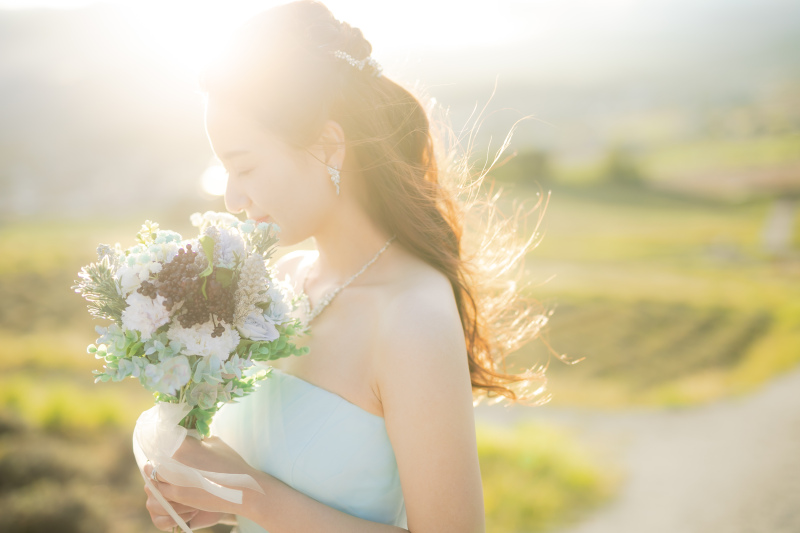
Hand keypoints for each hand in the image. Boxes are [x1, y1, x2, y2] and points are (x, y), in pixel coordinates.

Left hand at [143, 436, 262, 516]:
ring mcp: (175, 480)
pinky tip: (172, 485)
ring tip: (167, 473)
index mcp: (184, 444)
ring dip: (158, 474)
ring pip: (154, 475)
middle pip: (155, 458)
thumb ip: (198, 441)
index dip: (164, 440)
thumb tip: (189, 440)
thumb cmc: (231, 464)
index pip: (163, 439)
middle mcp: (175, 461)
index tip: (167, 441)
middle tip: (165, 459)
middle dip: (159, 459)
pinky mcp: (178, 496)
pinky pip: (161, 490)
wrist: (242, 490)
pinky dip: (163, 487)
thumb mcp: (216, 443)